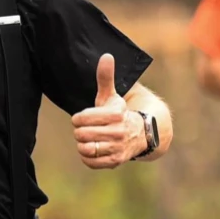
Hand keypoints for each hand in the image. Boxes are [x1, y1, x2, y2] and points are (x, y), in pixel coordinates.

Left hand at [71, 54, 144, 168]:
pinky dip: (87, 157)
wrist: (141, 134)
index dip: (78, 118)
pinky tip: (92, 149)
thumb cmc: (119, 113)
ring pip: (85, 149)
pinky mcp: (116, 161)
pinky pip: (91, 162)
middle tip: (84, 129)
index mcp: (116, 113)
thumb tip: (106, 56)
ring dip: (82, 144)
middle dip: (79, 131)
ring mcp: (118, 147)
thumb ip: (105, 78)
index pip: (81, 118)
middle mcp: (119, 131)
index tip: (82, 117)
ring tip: (88, 139)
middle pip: (81, 134)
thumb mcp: (111, 96)